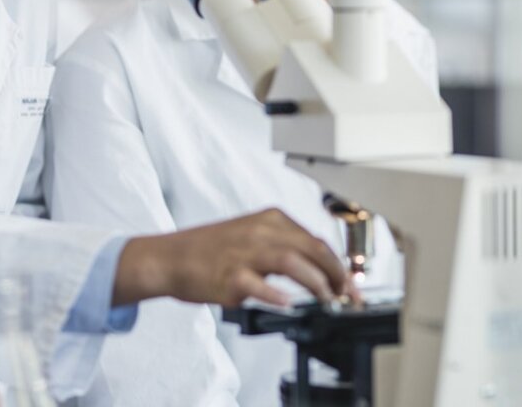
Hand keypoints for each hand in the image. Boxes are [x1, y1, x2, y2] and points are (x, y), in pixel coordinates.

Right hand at [114, 208, 351, 307]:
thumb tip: (319, 270)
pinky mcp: (229, 275)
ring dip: (316, 282)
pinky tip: (287, 303)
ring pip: (292, 260)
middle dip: (336, 273)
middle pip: (311, 247)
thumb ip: (283, 246)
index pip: (316, 240)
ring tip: (328, 300)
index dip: (338, 265)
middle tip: (348, 295)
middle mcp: (261, 231)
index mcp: (270, 219)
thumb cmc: (211, 249)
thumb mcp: (252, 236)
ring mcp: (245, 252)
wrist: (171, 256)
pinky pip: (257, 284)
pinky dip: (275, 294)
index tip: (350, 285)